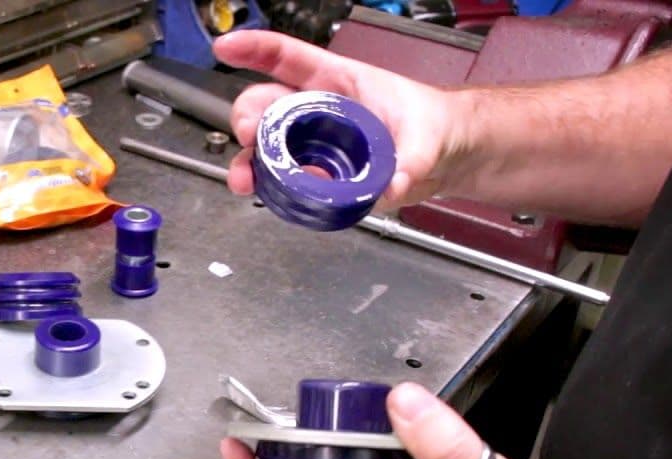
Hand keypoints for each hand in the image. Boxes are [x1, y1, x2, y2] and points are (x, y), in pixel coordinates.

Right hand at [212, 31, 472, 210]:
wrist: (445, 157)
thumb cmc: (434, 126)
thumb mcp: (427, 137)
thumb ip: (411, 162)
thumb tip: (393, 185)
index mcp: (338, 81)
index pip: (288, 57)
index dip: (254, 49)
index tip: (226, 48)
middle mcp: (317, 110)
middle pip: (265, 105)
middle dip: (248, 119)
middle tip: (250, 136)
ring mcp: (313, 142)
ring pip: (265, 146)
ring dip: (248, 162)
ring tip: (245, 180)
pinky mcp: (317, 172)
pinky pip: (282, 177)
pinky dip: (270, 187)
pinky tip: (269, 196)